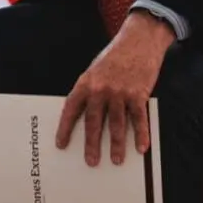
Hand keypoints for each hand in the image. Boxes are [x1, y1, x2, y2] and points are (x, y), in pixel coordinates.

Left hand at [56, 11, 174, 165]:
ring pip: (117, 124)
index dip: (65, 128)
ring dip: (117, 144)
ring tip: (116, 160)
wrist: (138, 41)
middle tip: (91, 161)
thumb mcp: (94, 71)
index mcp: (85, 83)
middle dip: (92, 144)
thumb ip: (90, 92)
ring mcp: (120, 92)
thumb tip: (86, 117)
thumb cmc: (114, 57)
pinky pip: (139, 118)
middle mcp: (100, 89)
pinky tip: (140, 148)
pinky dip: (140, 134)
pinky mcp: (138, 93)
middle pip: (94, 122)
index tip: (62, 145)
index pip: (71, 109)